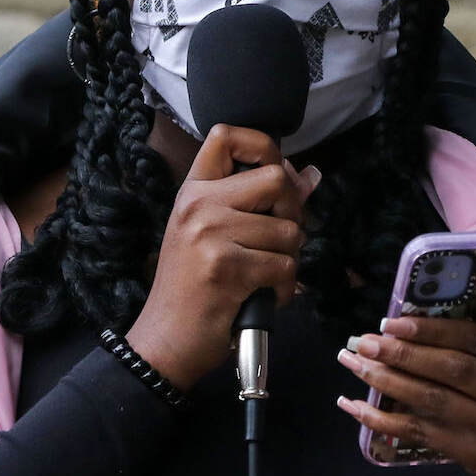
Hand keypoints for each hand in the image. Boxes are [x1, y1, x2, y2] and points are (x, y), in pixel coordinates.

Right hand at [127, 124, 321, 389]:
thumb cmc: (191, 289)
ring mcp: (211, 235)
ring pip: (288, 230)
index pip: (226, 135)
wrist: (165, 339)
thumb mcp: (211, 235)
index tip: (275, 172)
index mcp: (193, 192)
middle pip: (276, 178)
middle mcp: (199, 205)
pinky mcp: (228, 268)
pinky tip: (265, 295)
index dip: (263, 145)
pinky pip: (285, 266)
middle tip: (280, 238)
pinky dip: (285, 287)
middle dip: (292, 211)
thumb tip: (310, 176)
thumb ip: (256, 203)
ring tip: (265, 274)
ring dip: (289, 258)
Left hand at [335, 249, 475, 475]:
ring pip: (432, 401)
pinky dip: (384, 420)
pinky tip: (355, 406)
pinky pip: (421, 433)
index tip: (395, 321)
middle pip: (453, 370)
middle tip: (365, 340)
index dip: (436, 330)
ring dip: (386, 381)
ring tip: (353, 363)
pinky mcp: (472, 457)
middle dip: (403, 354)